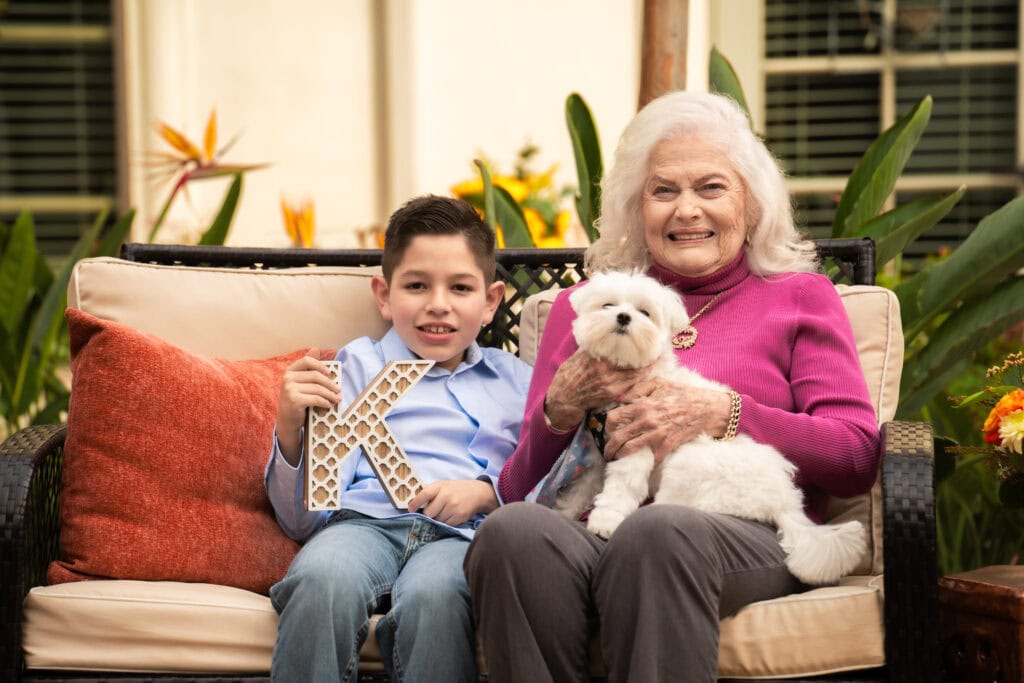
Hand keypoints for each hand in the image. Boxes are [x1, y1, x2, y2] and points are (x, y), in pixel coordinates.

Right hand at [276, 356, 340, 464]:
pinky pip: (316, 399)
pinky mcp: (294, 400)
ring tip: (337, 399)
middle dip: (330, 384)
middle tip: (339, 390)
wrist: (287, 420)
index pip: (307, 361)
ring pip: (317, 389)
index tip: (330, 373)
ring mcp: (290, 389)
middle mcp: (288, 378)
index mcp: (290, 371)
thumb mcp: (300, 382)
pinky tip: (329, 405)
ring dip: (330, 395)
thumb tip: (317, 348)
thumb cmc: (297, 399)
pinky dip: (325, 402)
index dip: (320, 365)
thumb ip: (308, 367)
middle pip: (315, 376)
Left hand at [407, 480, 497, 526]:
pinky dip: (446, 522)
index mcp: (440, 486)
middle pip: (429, 513)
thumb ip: (430, 493)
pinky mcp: (459, 516)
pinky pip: (446, 524)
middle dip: (428, 514)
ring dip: (438, 519)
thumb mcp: (443, 485)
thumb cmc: (457, 489)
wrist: (478, 493)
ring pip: (437, 520)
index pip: (423, 495)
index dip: (415, 503)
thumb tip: (414, 506)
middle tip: (432, 512)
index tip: (411, 509)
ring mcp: (453, 507)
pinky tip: (450, 515)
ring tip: (444, 511)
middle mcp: (446, 496)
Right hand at [544, 349, 648, 430]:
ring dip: (645, 368)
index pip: (620, 348)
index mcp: (595, 356)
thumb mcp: (576, 357)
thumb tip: (601, 337)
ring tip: (655, 361)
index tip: (645, 339)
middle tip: (657, 350)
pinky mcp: (612, 393)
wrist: (563, 399)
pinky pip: (630, 384)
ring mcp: (609, 382)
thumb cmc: (568, 377)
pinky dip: (639, 378)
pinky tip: (645, 374)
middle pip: (631, 360)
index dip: (634, 344)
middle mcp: (604, 368)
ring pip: (634, 373)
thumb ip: (591, 349)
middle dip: (645, 356)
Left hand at [602, 378, 731, 461]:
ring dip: (621, 456)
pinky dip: (645, 460)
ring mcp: (657, 434)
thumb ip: (638, 388)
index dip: (607, 426)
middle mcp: (647, 420)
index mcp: (643, 405)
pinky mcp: (668, 445)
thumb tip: (620, 398)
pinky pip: (651, 457)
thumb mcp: (660, 383)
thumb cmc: (683, 394)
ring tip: (618, 459)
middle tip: (608, 453)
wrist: (707, 408)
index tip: (607, 431)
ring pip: (631, 449)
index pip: (614, 417)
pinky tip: (641, 462)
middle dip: (610, 447)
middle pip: (619, 437)